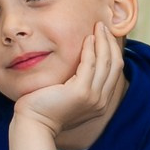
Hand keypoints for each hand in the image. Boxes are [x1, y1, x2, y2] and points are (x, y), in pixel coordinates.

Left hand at [12, 22, 124, 147]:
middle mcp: (101, 100)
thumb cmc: (46, 107)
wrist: (34, 123)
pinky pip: (90, 64)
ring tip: (98, 27)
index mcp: (101, 102)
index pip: (114, 71)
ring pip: (105, 62)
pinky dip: (91, 49)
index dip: (113, 51)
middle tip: (104, 26)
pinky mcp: (81, 92)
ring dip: (103, 41)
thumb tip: (84, 63)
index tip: (105, 36)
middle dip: (111, 43)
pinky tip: (87, 38)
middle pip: (115, 64)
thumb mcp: (69, 96)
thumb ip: (81, 83)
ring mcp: (93, 97)